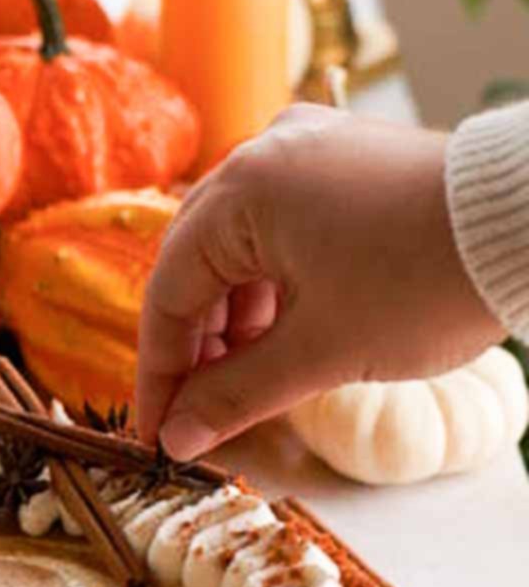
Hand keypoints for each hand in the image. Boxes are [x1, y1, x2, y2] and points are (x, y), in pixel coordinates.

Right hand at [134, 105, 501, 457]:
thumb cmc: (427, 282)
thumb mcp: (323, 352)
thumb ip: (237, 396)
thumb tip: (179, 438)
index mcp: (241, 191)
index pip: (168, 294)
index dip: (159, 374)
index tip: (159, 434)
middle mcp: (263, 154)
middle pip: (198, 265)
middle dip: (197, 348)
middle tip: (200, 415)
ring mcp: (307, 149)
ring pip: (242, 246)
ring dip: (238, 319)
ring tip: (253, 381)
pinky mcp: (346, 159)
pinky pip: (283, 225)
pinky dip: (276, 283)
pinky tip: (290, 332)